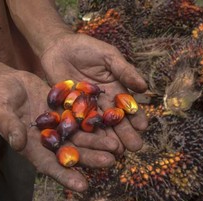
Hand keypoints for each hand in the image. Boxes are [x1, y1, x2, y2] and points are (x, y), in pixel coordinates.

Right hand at [0, 70, 118, 191]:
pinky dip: (96, 121)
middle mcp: (49, 140)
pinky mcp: (66, 110)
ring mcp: (59, 125)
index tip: (83, 186)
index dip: (65, 176)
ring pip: (81, 136)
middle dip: (90, 158)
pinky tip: (111, 123)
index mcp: (31, 146)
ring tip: (117, 146)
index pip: (49, 165)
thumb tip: (19, 143)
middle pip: (72, 152)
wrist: (8, 81)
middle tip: (110, 161)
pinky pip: (83, 116)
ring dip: (98, 142)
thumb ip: (9, 126)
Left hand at [41, 33, 148, 152]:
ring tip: (117, 151)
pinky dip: (84, 134)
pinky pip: (77, 123)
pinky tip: (91, 144)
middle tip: (134, 147)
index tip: (143, 126)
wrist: (58, 47)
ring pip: (98, 126)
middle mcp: (102, 102)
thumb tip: (144, 87)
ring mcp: (85, 108)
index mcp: (115, 89)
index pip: (127, 106)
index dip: (136, 116)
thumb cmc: (86, 48)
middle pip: (115, 120)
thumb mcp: (109, 56)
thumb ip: (124, 70)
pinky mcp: (68, 110)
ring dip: (107, 139)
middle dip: (125, 133)